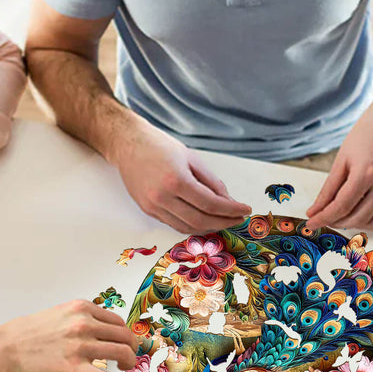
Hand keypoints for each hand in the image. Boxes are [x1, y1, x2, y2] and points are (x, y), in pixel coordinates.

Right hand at [0, 300, 137, 371]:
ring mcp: (80, 346)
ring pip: (120, 352)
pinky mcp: (74, 368)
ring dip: (129, 362)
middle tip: (131, 356)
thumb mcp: (62, 312)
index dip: (125, 333)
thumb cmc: (31, 331)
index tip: (127, 341)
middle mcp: (85, 324)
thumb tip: (104, 329)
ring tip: (126, 368)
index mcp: (82, 309)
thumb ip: (83, 317)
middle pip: (123, 335)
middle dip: (132, 347)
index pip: (117, 320)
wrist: (7, 346)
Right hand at [110, 117, 250, 233]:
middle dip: (223, 222)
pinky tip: (204, 220)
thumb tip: (228, 200)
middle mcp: (162, 197)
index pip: (211, 204)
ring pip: (187, 227)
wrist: (128, 144)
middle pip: (200, 220)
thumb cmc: (160, 146)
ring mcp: (153, 206)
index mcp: (176, 180)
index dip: (231, 210)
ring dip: (209, 227)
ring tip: (223, 221)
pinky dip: (192, 225)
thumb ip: (211, 182)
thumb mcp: (192, 158)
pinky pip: (174, 224)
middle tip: (237, 219)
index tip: (245, 210)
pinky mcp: (147, 210)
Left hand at [305, 91, 372, 229]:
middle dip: (335, 222)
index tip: (311, 222)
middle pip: (356, 217)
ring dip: (352, 224)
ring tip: (338, 215)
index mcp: (366, 172)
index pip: (341, 206)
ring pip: (372, 222)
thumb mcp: (342, 159)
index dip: (324, 218)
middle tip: (322, 218)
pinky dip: (367, 219)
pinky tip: (355, 212)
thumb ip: (328, 188)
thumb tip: (316, 209)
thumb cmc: (367, 133)